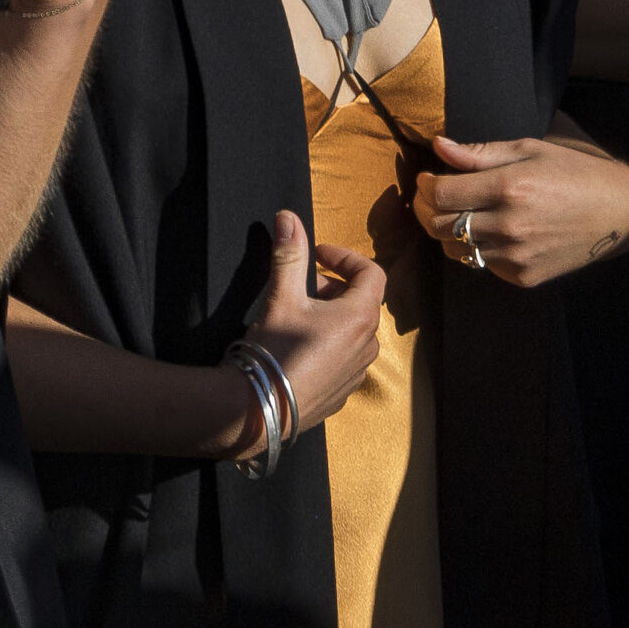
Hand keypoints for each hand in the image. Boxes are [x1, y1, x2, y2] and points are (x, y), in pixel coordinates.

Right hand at [246, 208, 385, 437]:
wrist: (257, 410)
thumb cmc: (274, 350)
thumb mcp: (281, 297)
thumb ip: (289, 254)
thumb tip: (288, 217)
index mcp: (360, 317)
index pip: (371, 272)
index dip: (345, 257)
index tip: (317, 254)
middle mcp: (368, 346)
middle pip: (361, 302)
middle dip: (334, 287)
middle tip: (303, 285)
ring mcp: (358, 374)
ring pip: (353, 332)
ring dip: (332, 317)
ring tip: (298, 316)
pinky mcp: (343, 394)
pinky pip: (344, 359)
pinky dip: (328, 344)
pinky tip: (298, 348)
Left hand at [414, 129, 628, 284]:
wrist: (619, 211)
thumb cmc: (574, 171)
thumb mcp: (530, 149)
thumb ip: (480, 152)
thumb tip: (439, 146)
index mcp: (510, 187)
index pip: (440, 194)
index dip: (425, 186)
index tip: (428, 178)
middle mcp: (509, 225)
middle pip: (439, 225)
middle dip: (427, 209)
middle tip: (434, 196)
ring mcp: (515, 256)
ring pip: (454, 250)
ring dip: (448, 232)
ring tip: (462, 214)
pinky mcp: (522, 277)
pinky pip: (482, 264)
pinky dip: (477, 248)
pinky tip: (493, 232)